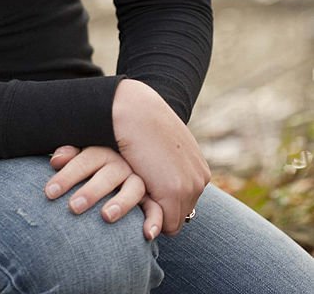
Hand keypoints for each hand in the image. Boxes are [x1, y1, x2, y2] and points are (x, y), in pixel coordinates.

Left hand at [44, 145, 162, 239]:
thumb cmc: (96, 162)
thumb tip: (55, 160)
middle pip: (107, 174)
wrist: (132, 158)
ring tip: (106, 217)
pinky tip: (147, 235)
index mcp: (102, 152)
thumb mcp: (84, 155)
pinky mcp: (152, 197)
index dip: (67, 175)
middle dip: (90, 190)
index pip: (84, 160)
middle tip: (73, 207)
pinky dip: (154, 220)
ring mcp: (138, 179)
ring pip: (133, 188)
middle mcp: (122, 164)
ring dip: (121, 202)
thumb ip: (70, 155)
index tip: (50, 192)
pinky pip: (156, 207)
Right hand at [112, 78, 210, 234]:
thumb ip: (171, 164)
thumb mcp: (165, 146)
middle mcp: (200, 180)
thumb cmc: (143, 125)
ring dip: (154, 213)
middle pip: (180, 215)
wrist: (136, 110)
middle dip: (160, 208)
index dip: (163, 200)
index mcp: (200, 170)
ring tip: (138, 190)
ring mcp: (189, 187)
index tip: (147, 186)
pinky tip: (136, 194)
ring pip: (172, 222)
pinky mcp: (173, 193)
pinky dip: (148, 217)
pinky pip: (163, 225)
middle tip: (141, 188)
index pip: (185, 204)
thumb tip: (162, 174)